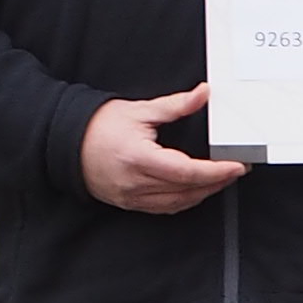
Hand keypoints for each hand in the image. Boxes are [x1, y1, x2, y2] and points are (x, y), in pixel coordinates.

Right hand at [81, 83, 246, 213]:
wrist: (64, 142)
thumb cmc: (98, 125)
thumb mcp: (139, 110)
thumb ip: (175, 105)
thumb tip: (203, 94)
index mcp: (138, 158)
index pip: (186, 172)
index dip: (215, 171)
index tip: (237, 166)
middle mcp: (135, 182)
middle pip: (187, 190)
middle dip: (217, 181)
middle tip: (238, 169)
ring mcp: (131, 196)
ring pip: (178, 202)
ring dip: (204, 192)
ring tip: (223, 178)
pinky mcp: (129, 203)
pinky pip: (164, 208)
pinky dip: (186, 200)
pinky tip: (198, 189)